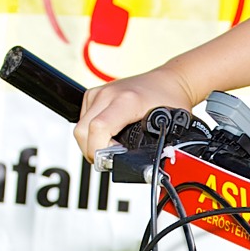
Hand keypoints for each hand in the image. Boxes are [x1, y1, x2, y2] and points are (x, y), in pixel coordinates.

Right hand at [77, 66, 194, 154]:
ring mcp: (98, 92)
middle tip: (111, 159)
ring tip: (111, 147)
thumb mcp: (168, 127)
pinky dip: (91, 133)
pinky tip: (108, 135)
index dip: (100, 151)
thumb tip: (148, 169)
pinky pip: (82, 121)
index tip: (113, 160)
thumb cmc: (169, 99)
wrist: (166, 81)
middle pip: (82, 132)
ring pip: (80, 129)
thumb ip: (157, 148)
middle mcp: (109, 94)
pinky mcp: (93, 94)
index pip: (98, 128)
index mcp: (127, 100)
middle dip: (93, 152)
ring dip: (91, 143)